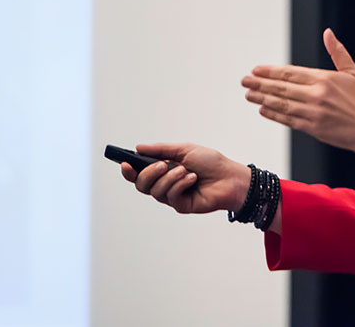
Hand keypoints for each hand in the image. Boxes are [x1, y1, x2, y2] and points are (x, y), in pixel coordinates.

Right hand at [120, 143, 249, 213]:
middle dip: (148, 173)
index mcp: (163, 170)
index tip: (124, 163)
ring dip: (170, 178)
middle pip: (141, 185)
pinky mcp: (182, 206)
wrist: (230, 176)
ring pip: (155, 191)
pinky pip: (171, 196)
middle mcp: (165, 184)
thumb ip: (160, 150)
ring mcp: (172, 196)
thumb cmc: (210, 162)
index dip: (128, 170)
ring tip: (185, 170)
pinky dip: (180, 184)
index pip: (139, 173)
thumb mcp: (184, 150)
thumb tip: (138, 148)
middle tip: (162, 165)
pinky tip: (192, 179)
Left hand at [241, 29, 354, 154]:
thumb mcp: (352, 71)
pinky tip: (263, 110)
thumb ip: (337, 52)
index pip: (290, 73)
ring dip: (262, 99)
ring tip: (248, 94)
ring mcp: (313, 112)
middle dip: (259, 84)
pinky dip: (274, 115)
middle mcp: (316, 95)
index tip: (256, 70)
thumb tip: (328, 33)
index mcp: (323, 79)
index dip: (270, 72)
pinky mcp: (312, 128)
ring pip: (281, 104)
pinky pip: (288, 120)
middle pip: (281, 88)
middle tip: (244, 81)